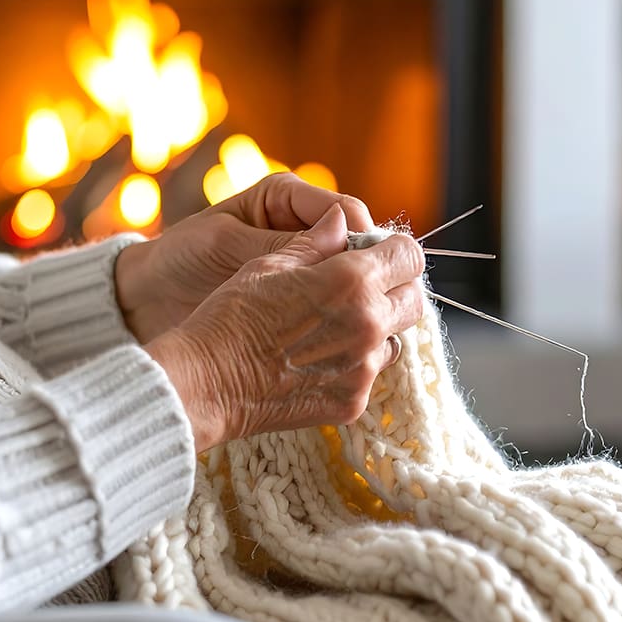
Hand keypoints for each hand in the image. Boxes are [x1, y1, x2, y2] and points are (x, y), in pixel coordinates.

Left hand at [115, 173, 374, 341]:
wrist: (148, 299)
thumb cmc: (180, 258)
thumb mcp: (226, 244)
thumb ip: (278, 241)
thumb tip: (338, 236)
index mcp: (288, 199)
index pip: (346, 210)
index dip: (362, 236)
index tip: (364, 265)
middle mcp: (304, 229)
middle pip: (361, 246)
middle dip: (370, 270)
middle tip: (373, 298)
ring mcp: (307, 266)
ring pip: (356, 280)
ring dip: (361, 300)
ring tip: (363, 323)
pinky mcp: (303, 300)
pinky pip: (338, 307)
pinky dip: (345, 322)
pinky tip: (346, 339)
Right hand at [144, 205, 424, 451]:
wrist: (207, 383)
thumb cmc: (231, 316)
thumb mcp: (269, 264)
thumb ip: (316, 241)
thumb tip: (341, 220)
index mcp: (351, 281)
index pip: (409, 255)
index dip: (394, 250)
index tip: (377, 253)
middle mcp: (368, 324)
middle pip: (414, 299)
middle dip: (396, 288)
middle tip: (364, 288)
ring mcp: (363, 368)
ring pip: (395, 339)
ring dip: (377, 328)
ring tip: (334, 326)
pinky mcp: (352, 401)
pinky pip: (370, 374)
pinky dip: (353, 363)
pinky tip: (317, 358)